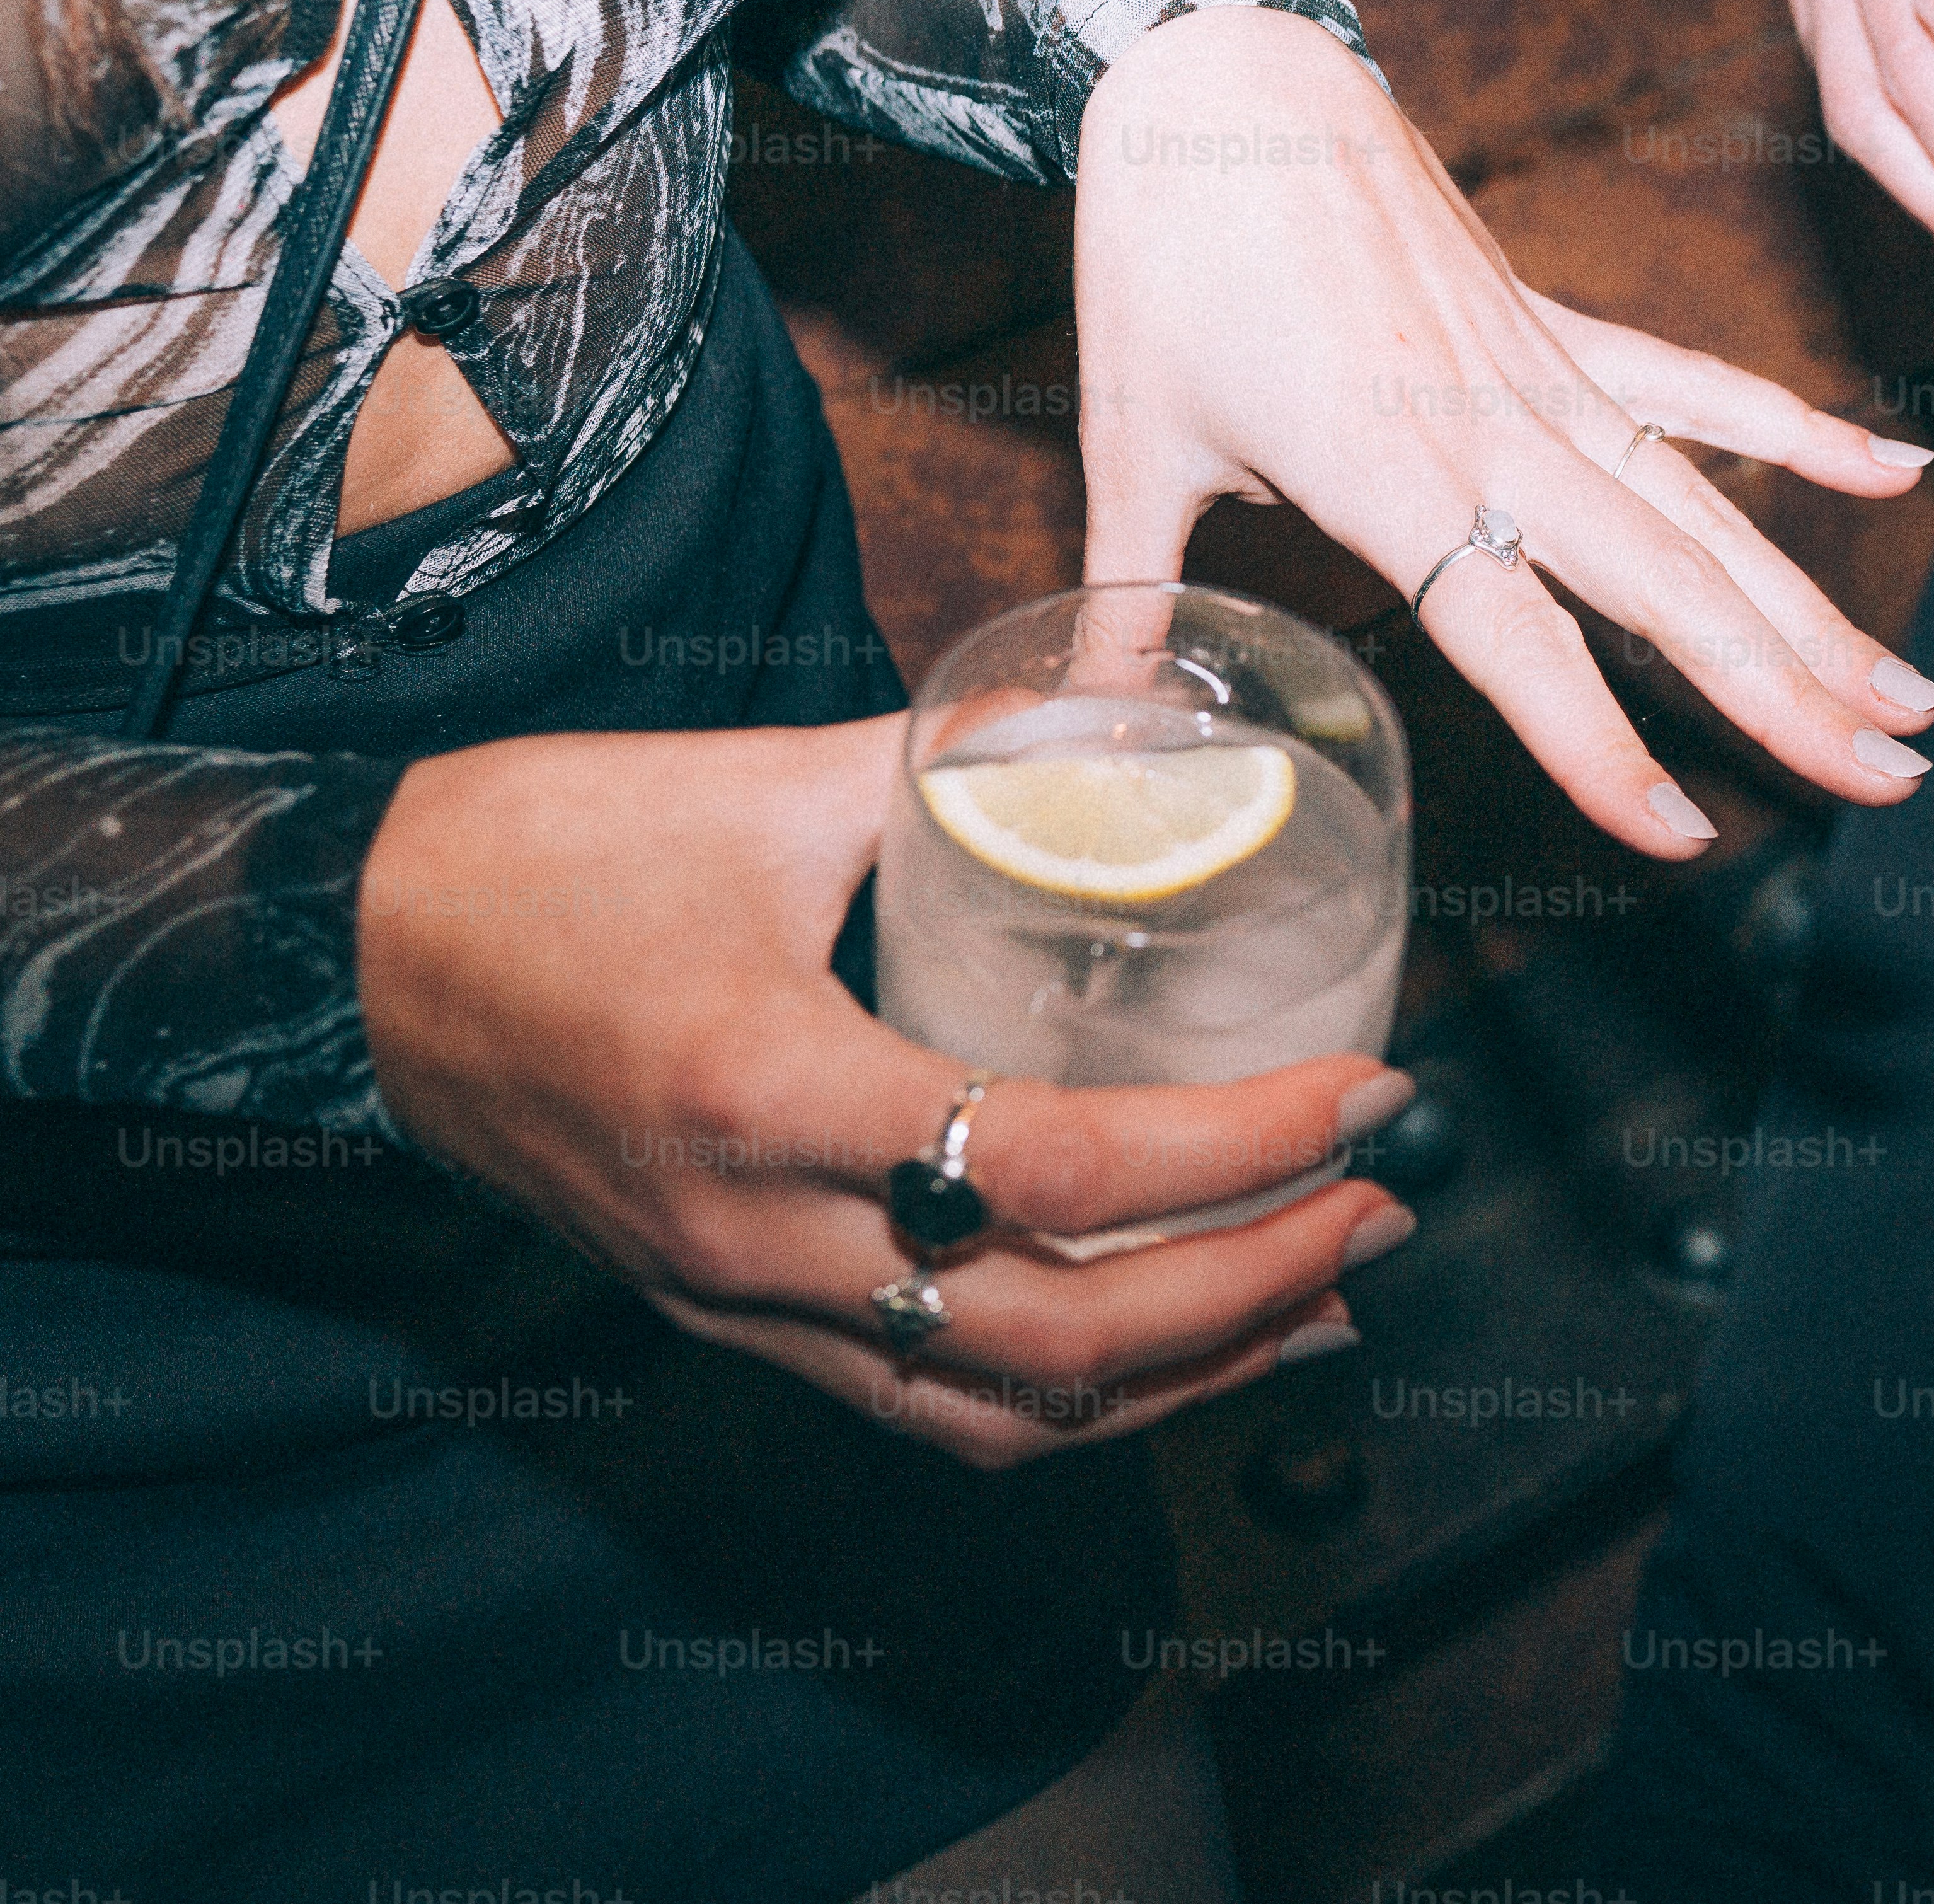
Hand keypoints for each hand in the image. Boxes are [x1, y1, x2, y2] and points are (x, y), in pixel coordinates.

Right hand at [361, 717, 1407, 1467]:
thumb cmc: (542, 848)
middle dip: (1254, 1290)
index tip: (1371, 1096)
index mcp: (773, 1085)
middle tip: (1385, 1216)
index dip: (1245, 1150)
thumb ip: (956, 763)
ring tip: (1323, 1303)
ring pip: (999, 1409)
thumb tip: (1126, 723)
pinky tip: (1165, 1354)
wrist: (349, 949)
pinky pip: (922, 1407)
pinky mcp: (722, 1319)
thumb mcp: (766, 782)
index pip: (1064, 1168)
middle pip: (1058, 1335)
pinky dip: (1069, 1400)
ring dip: (1183, 1376)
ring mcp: (733, 1300)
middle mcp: (756, 1234)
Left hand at [1074, 5, 1933, 853]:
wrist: (1220, 70)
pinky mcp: (1558, 323)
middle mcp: (1495, 426)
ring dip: (1817, 606)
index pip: (1518, 636)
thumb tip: (1084, 733)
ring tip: (1907, 695)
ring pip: (1709, 509)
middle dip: (1788, 690)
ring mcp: (1544, 371)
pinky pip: (1700, 387)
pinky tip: (1893, 473)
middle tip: (1890, 778)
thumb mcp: (1130, 438)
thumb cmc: (1168, 255)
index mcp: (1385, 467)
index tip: (1683, 831)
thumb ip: (1129, 599)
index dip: (1599, 742)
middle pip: (1669, 582)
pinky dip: (1799, 433)